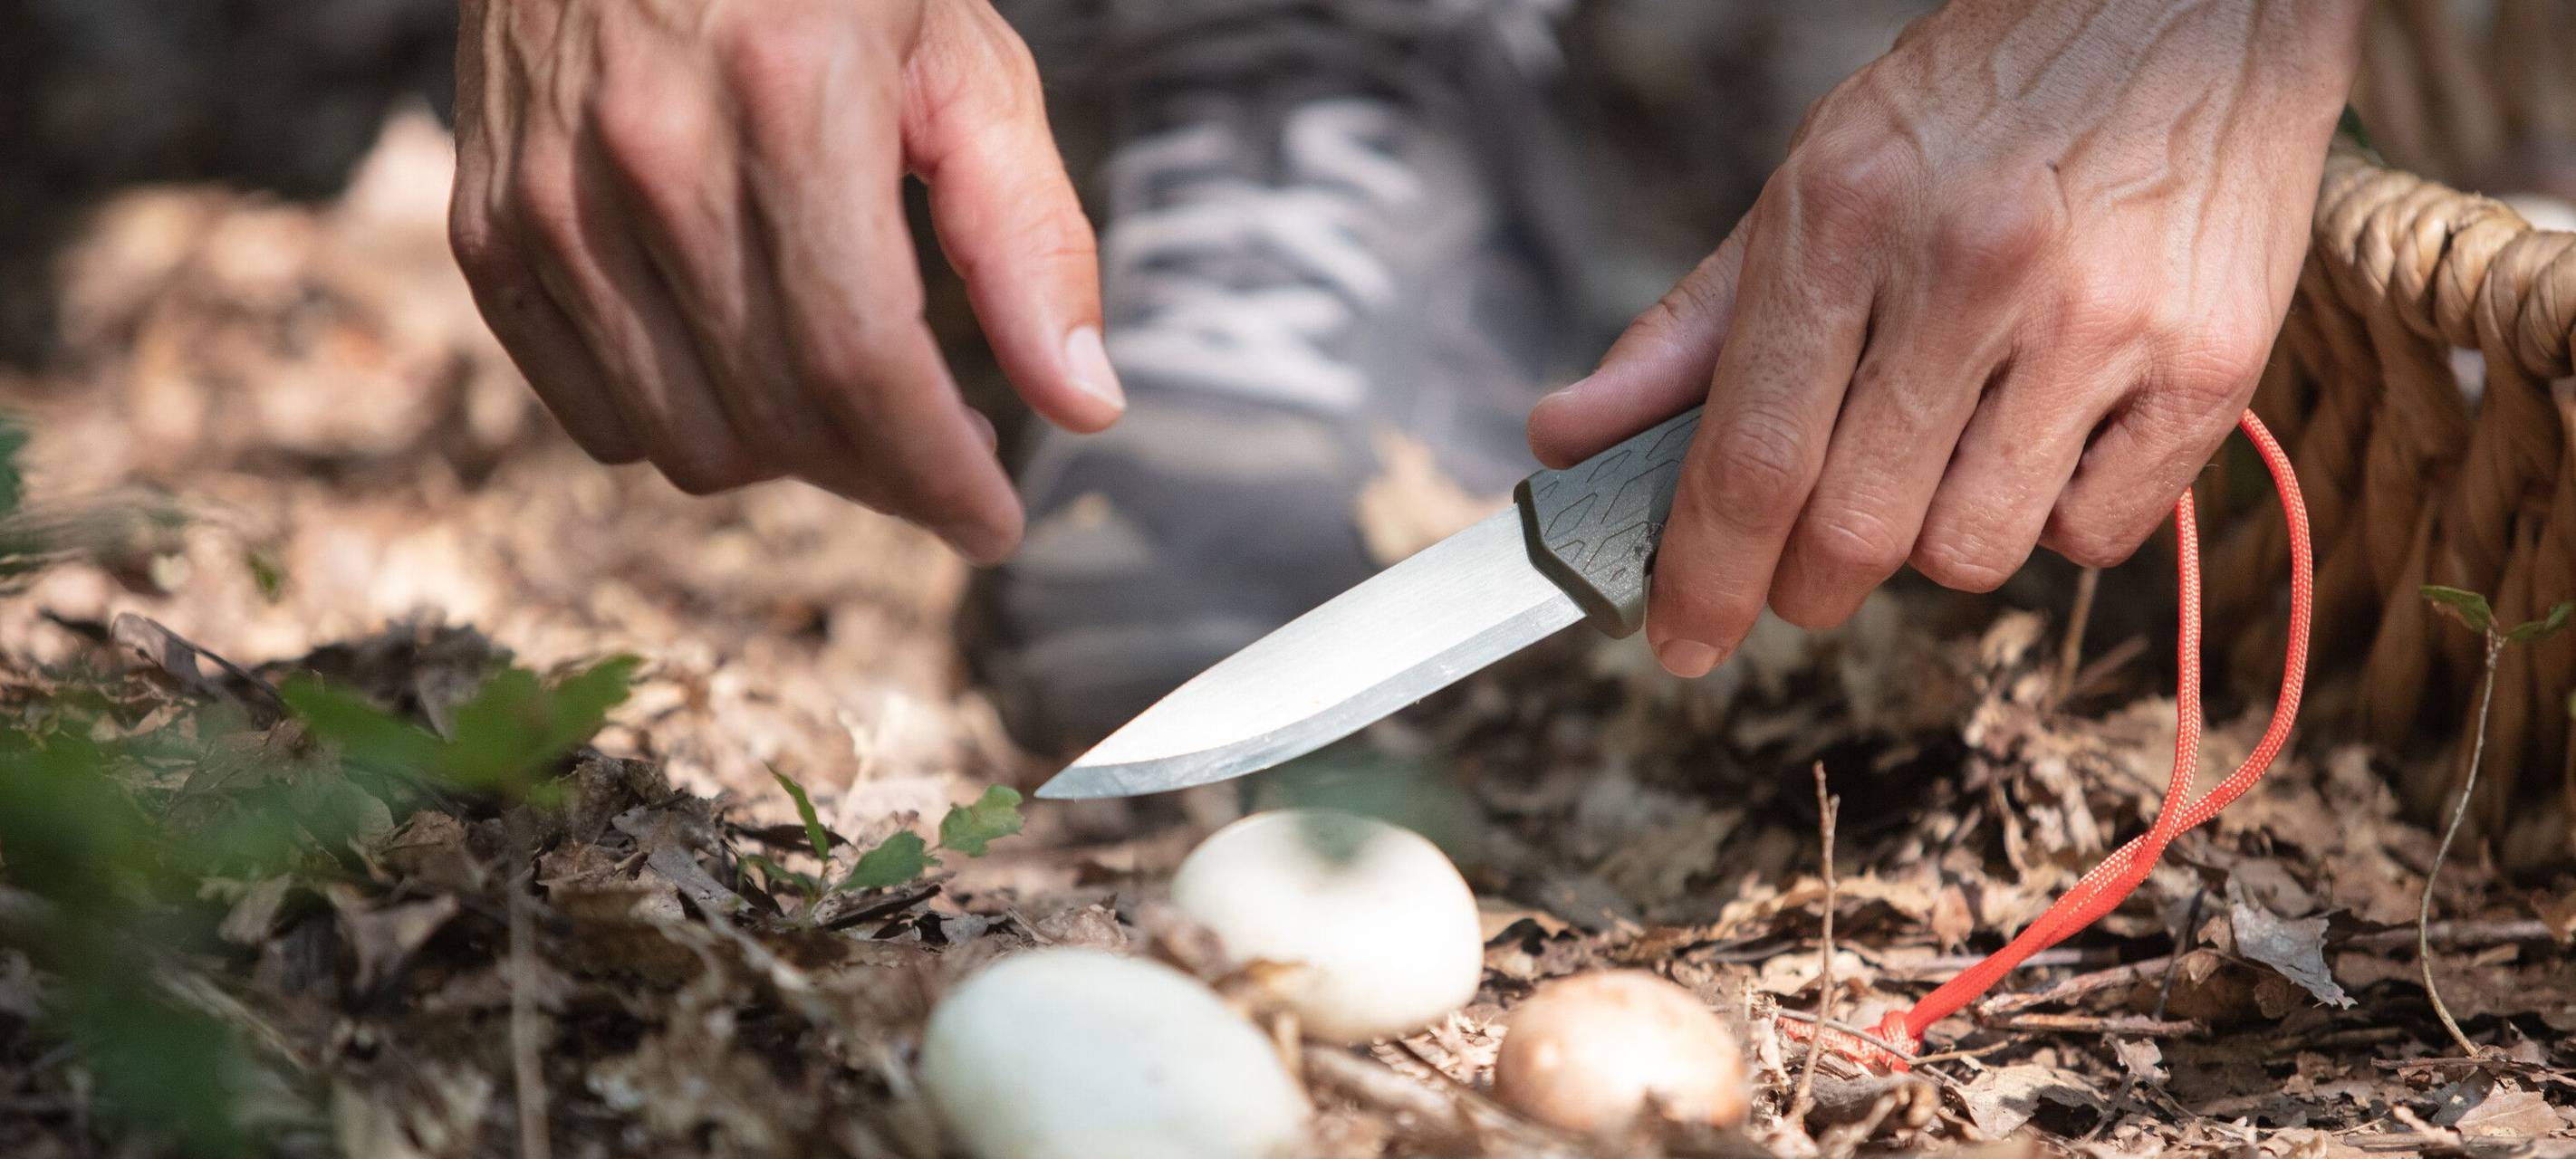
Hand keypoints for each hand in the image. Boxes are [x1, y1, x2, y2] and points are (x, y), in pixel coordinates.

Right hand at [450, 0, 1120, 562]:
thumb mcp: (963, 59)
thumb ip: (1029, 236)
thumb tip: (1082, 405)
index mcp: (787, 97)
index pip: (861, 361)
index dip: (937, 474)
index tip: (992, 521)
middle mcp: (646, 151)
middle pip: (777, 416)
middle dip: (882, 473)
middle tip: (940, 449)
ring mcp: (546, 192)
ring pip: (682, 438)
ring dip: (787, 459)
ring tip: (848, 403)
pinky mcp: (484, 221)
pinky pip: (586, 410)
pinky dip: (677, 428)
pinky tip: (744, 373)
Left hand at [1528, 0, 2361, 675]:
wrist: (2190, 12)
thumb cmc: (1980, 109)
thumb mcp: (1812, 186)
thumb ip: (1691, 330)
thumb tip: (1567, 440)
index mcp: (1846, 218)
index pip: (1751, 457)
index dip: (1703, 575)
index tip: (1679, 640)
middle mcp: (1973, 269)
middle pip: (1854, 530)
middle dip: (1806, 585)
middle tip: (1805, 568)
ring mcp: (2102, 321)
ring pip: (1971, 553)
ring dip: (1930, 546)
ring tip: (1942, 457)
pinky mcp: (2211, 366)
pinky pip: (2093, 538)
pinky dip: (2053, 520)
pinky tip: (2046, 435)